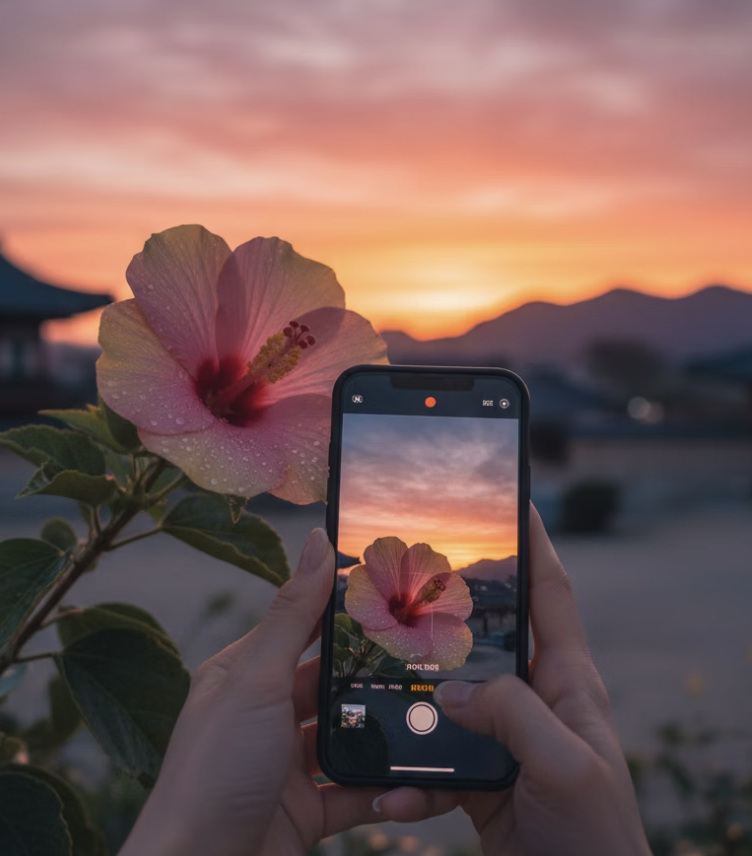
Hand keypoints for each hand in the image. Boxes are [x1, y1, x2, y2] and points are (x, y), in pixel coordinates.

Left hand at [120, 528, 425, 855]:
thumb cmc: (212, 772)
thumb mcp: (255, 681)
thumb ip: (293, 613)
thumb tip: (316, 539)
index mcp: (244, 675)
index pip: (300, 626)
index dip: (341, 606)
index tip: (391, 588)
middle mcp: (264, 714)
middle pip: (330, 681)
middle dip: (371, 671)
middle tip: (425, 650)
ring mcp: (286, 764)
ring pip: (348, 733)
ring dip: (382, 729)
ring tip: (427, 712)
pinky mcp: (306, 810)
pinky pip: (354, 788)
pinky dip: (381, 785)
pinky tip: (411, 779)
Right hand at [373, 506, 651, 855]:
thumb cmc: (597, 837)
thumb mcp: (566, 765)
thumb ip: (515, 715)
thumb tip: (453, 691)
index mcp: (567, 681)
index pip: (551, 593)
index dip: (534, 543)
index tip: (511, 501)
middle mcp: (534, 697)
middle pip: (489, 631)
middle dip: (453, 602)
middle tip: (411, 573)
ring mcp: (504, 733)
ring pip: (452, 688)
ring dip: (418, 684)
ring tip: (378, 663)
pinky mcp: (478, 771)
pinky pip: (435, 750)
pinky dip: (412, 759)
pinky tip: (391, 774)